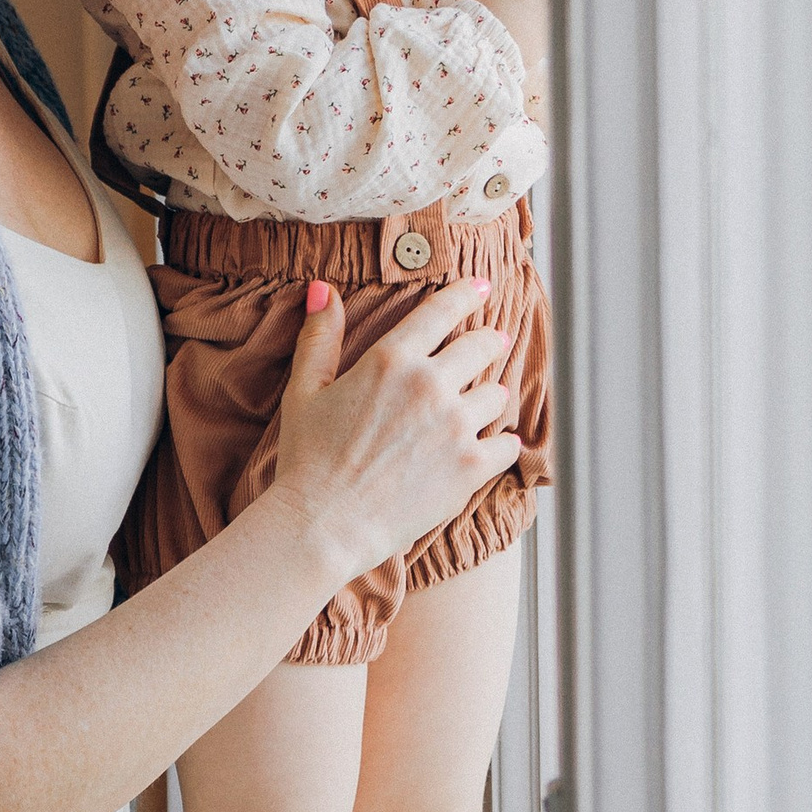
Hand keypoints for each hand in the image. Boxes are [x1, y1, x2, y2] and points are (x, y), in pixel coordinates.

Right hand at [269, 279, 517, 580]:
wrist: (325, 524)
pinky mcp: (471, 467)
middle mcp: (430, 385)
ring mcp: (456, 426)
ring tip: (483, 404)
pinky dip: (502, 444)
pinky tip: (494, 445)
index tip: (482, 287)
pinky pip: (507, 445)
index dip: (467, 294)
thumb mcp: (304, 390)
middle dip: (489, 342)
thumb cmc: (307, 459)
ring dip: (490, 397)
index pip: (442, 311)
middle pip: (483, 346)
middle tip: (492, 343)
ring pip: (497, 395)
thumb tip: (322, 289)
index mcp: (391, 359)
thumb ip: (320, 337)